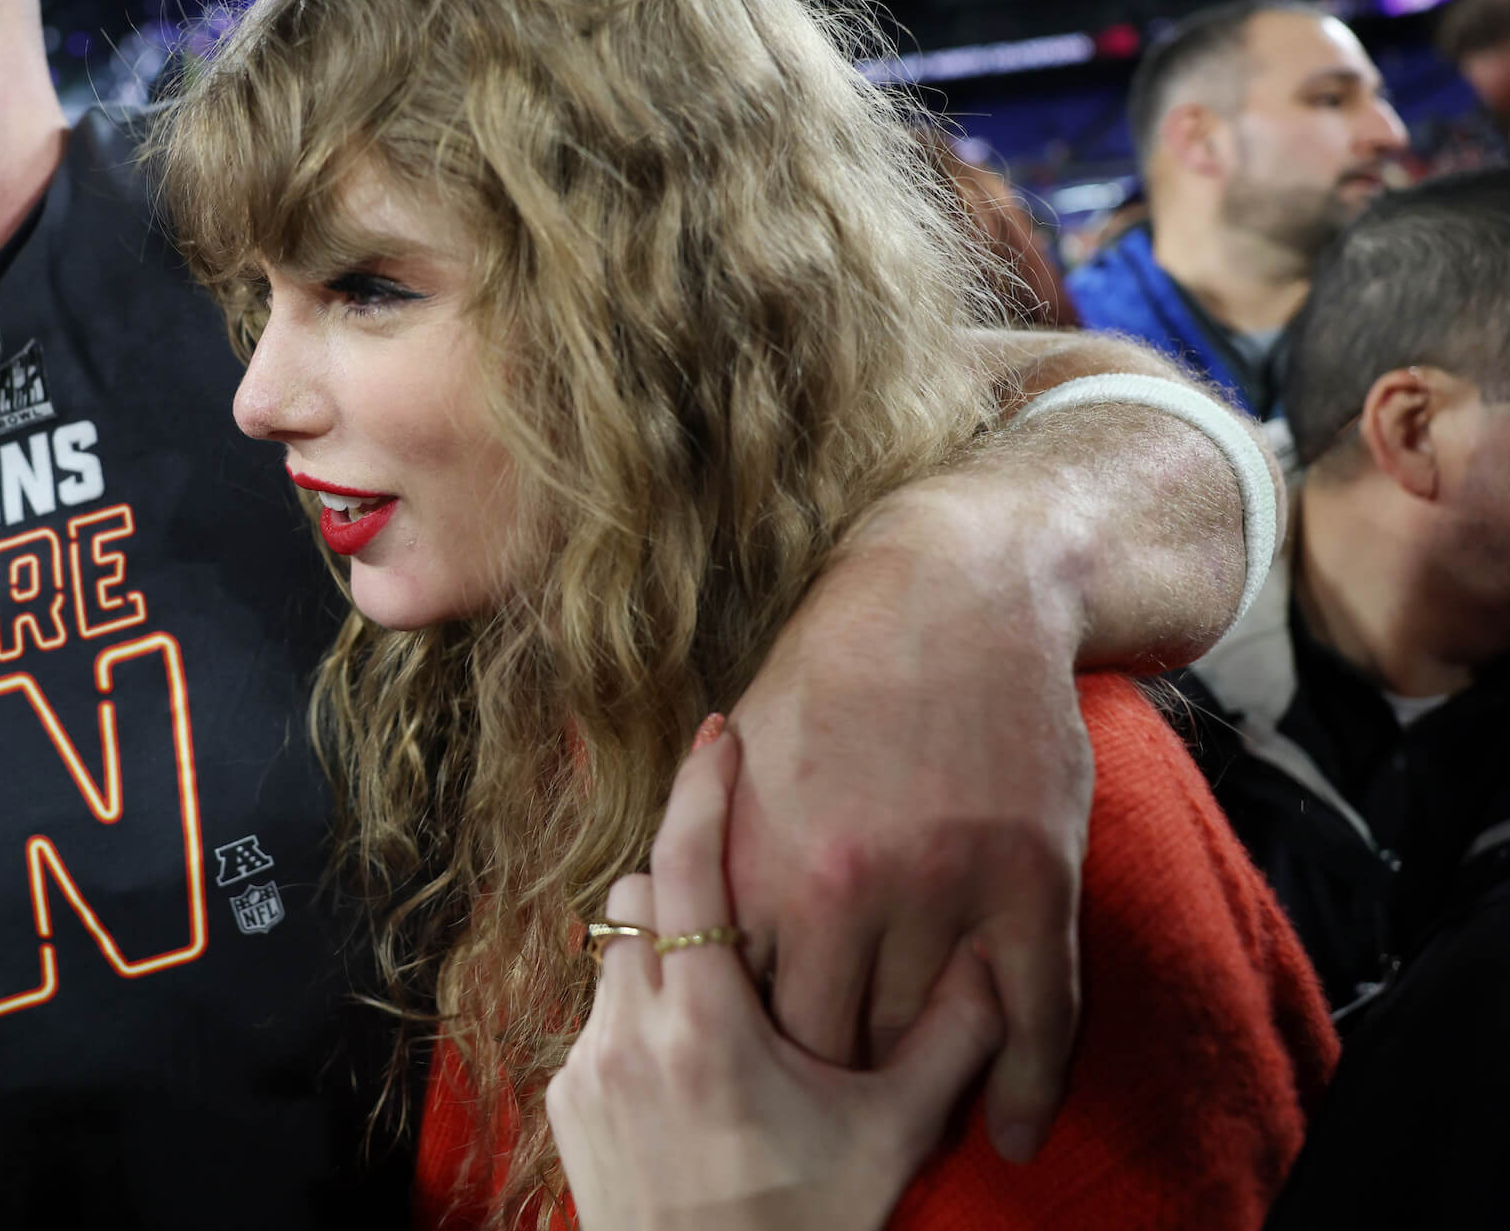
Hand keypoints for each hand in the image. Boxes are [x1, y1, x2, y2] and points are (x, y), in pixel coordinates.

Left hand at [550, 724, 1004, 1230]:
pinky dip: (640, 1010)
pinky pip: (599, 1014)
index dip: (701, 794)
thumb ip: (947, 1047)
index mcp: (708, 1029)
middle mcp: (632, 1033)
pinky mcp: (565, 1097)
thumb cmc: (806, 1225)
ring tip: (728, 987)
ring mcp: (588, 1064)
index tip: (720, 738)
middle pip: (638, 895)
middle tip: (746, 897)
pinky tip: (693, 1054)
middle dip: (685, 880)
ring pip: (614, 951)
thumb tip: (996, 971)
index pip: (686, 869)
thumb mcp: (888, 1138)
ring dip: (662, 948)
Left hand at [721, 483, 1092, 1164]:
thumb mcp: (747, 771)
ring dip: (913, 1079)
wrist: (949, 594)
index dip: (745, 1051)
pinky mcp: (1033, 882)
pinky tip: (1018, 1136)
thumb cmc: (836, 677)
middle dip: (817, 1084)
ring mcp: (942, 888)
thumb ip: (725, 868)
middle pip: (824, 1042)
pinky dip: (1027, 1092)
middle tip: (820, 1109)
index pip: (739, 1006)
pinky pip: (1036, 1020)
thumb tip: (694, 951)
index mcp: (761, 862)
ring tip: (904, 1109)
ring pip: (924, 1038)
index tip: (750, 1076)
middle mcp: (843, 887)